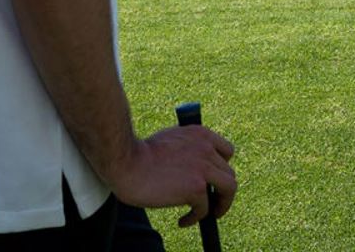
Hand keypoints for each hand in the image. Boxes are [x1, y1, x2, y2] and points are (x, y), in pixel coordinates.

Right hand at [109, 126, 237, 226]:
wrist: (126, 162)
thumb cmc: (140, 153)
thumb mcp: (171, 139)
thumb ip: (188, 147)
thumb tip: (194, 167)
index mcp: (201, 134)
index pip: (226, 151)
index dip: (222, 167)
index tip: (213, 180)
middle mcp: (207, 149)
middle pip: (228, 172)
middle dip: (221, 189)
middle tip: (211, 201)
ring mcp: (204, 168)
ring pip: (229, 189)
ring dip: (220, 204)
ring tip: (208, 213)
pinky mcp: (196, 188)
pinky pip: (205, 209)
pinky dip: (196, 218)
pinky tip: (183, 221)